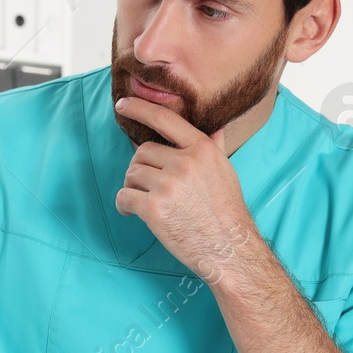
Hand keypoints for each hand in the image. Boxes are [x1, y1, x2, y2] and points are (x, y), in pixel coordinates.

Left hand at [112, 96, 256, 279]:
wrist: (229, 248)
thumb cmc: (227, 211)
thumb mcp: (225, 171)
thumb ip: (214, 147)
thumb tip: (216, 127)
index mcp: (201, 149)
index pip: (164, 119)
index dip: (140, 109)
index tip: (123, 104)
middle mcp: (184, 163)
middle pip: (142, 152)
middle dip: (141, 169)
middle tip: (149, 187)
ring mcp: (168, 185)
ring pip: (131, 175)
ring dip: (132, 188)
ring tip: (145, 203)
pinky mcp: (154, 208)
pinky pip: (124, 197)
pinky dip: (123, 205)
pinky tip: (131, 213)